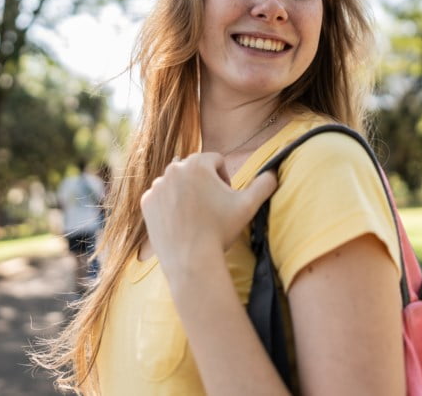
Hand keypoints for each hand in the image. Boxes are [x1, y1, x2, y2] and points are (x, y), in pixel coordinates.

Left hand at [141, 153, 277, 277]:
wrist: (191, 260)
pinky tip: (180, 222)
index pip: (216, 161)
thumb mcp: (249, 205)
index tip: (225, 199)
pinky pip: (161, 197)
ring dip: (186, 193)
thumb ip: (265, 184)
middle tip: (211, 210)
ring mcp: (157, 186)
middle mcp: (173, 168)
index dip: (225, 179)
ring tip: (195, 217)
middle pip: (195, 170)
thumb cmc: (221, 231)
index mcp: (197, 163)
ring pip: (177, 182)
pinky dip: (169, 206)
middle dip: (204, 185)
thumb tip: (274, 172)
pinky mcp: (146, 202)